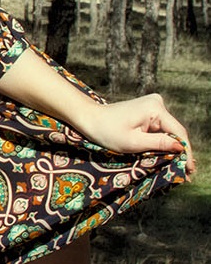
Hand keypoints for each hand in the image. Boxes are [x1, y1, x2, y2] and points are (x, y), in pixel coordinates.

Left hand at [81, 94, 195, 176]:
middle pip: (175, 132)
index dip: (186, 153)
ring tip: (181, 169)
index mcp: (154, 108)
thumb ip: (158, 145)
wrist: (89, 118)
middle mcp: (157, 103)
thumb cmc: (107, 130)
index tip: (190, 171)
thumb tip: (181, 147)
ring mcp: (153, 106)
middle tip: (187, 175)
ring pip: (169, 131)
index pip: (178, 133)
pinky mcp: (148, 111)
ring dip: (173, 149)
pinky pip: (161, 129)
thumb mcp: (133, 142)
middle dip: (181, 153)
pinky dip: (164, 142)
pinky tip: (169, 157)